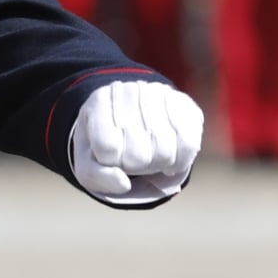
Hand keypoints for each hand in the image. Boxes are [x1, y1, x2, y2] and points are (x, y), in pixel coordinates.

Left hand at [71, 81, 202, 203]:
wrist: (128, 116)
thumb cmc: (104, 143)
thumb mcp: (88, 161)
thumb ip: (96, 176)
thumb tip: (124, 184)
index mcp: (99, 103)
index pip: (107, 148)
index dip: (111, 163)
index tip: (109, 156)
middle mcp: (130, 92)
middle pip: (137, 156)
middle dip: (135, 167)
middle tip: (132, 159)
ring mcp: (160, 94)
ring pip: (164, 152)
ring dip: (157, 166)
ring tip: (150, 156)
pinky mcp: (184, 104)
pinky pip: (189, 145)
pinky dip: (180, 161)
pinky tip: (170, 158)